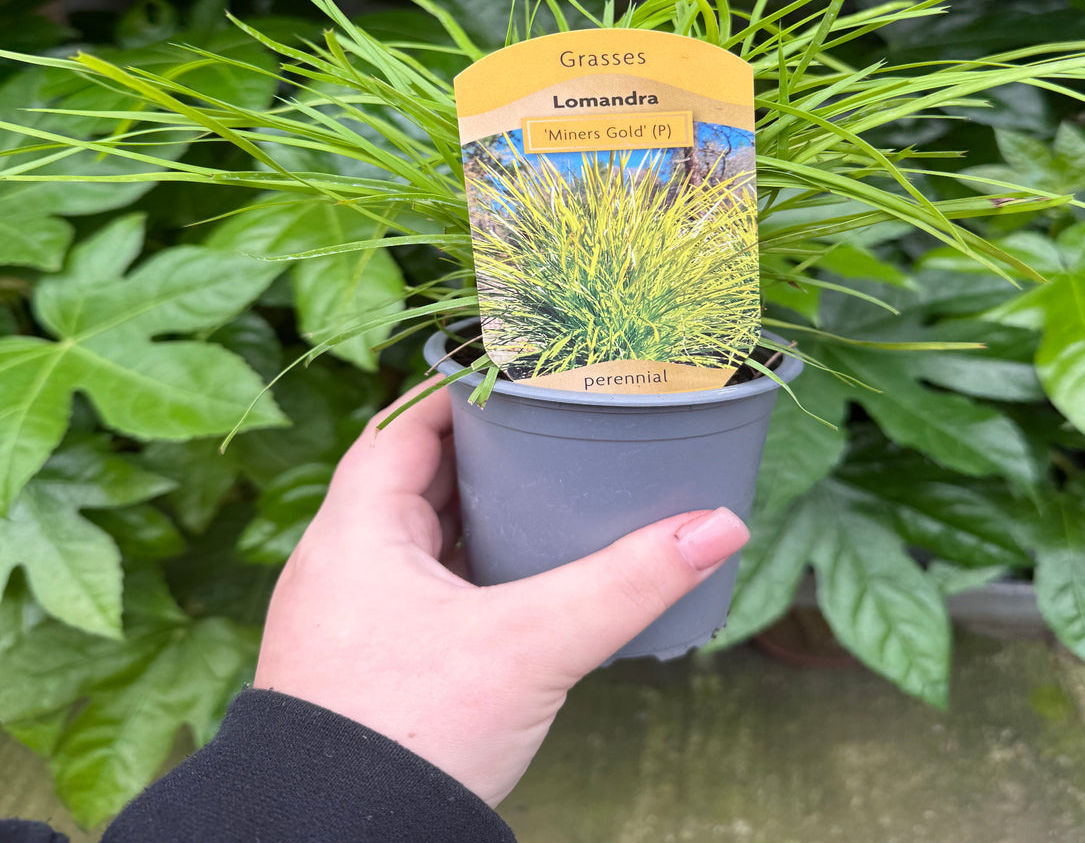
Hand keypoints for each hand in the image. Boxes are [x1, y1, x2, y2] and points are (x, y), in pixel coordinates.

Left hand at [253, 380, 749, 806]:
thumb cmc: (407, 736)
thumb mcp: (531, 647)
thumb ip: (626, 584)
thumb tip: (718, 527)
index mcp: (356, 528)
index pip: (404, 421)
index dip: (460, 389)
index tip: (522, 372)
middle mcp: (342, 559)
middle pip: (416, 471)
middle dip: (484, 448)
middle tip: (554, 426)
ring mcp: (352, 611)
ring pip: (420, 529)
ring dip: (476, 506)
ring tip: (547, 488)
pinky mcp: (370, 657)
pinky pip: (424, 579)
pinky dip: (470, 561)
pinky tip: (518, 573)